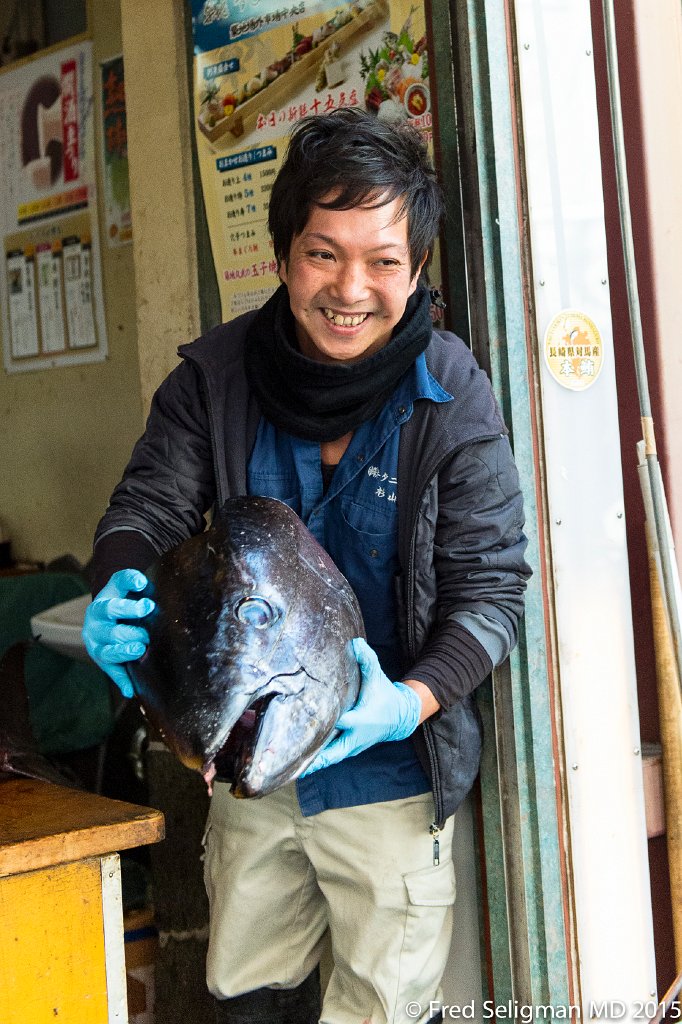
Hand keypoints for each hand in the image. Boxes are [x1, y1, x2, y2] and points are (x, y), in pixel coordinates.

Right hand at [82, 569, 154, 697]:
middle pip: (112, 633)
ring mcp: (98, 646)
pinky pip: (113, 673)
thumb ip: (129, 579)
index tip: (148, 605)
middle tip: (147, 634)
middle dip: (131, 633)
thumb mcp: (120, 585)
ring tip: (140, 651)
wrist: (103, 613)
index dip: (129, 608)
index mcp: (100, 607)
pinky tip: (131, 691)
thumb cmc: (118, 597)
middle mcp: (95, 628)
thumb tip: (141, 581)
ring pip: (109, 654)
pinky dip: (122, 682)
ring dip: (124, 654)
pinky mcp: (104, 661)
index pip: (111, 607)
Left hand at [300, 637, 421, 775]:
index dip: (323, 722)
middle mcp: (355, 737)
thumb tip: (355, 643)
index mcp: (361, 719)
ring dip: (312, 764)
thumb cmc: (385, 694)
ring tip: (288, 769)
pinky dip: (317, 762)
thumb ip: (367, 660)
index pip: (340, 722)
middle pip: (332, 751)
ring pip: (330, 758)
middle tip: (292, 763)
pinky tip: (298, 766)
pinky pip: (331, 757)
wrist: (401, 716)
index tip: (303, 723)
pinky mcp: (349, 749)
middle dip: (314, 758)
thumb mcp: (378, 676)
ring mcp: (353, 746)